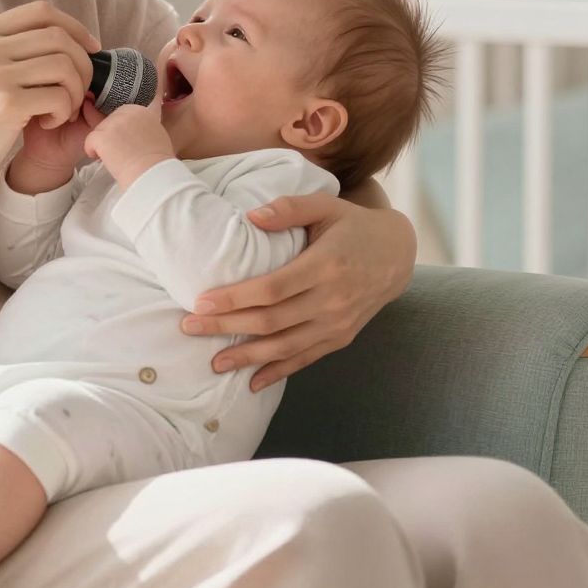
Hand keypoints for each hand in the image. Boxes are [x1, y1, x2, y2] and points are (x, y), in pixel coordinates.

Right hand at [0, 0, 97, 200]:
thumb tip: (65, 39)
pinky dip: (64, 112)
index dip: (74, 27)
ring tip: (62, 110)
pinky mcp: (6, 105)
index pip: (41, 11)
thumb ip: (8, 49)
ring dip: (76, 91)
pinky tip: (48, 122)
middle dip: (82, 64)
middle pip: (59, 38)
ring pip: (65, 66)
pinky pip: (60, 96)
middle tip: (78, 90)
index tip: (89, 48)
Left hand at [81, 98, 173, 184]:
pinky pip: (90, 141)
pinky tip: (104, 160)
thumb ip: (144, 124)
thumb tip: (136, 125)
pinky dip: (93, 152)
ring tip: (117, 158)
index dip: (121, 130)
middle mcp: (126, 112)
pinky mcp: (101, 135)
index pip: (122, 114)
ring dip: (103, 145)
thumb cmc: (157, 161)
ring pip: (98, 131)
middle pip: (108, 121)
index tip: (126, 143)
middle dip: (110, 137)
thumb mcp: (157, 133)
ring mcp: (113, 122)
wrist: (151, 172)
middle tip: (121, 152)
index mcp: (140, 110)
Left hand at [181, 195, 414, 390]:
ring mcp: (338, 323)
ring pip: (285, 346)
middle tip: (190, 328)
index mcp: (326, 265)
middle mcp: (332, 299)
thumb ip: (289, 208)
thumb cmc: (353, 226)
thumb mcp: (326, 205)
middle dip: (227, 327)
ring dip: (247, 357)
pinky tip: (252, 382)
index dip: (235, 298)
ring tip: (214, 363)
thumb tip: (251, 218)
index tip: (201, 302)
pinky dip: (278, 372)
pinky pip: (305, 359)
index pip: (272, 288)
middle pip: (271, 320)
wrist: (397, 255)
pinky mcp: (341, 337)